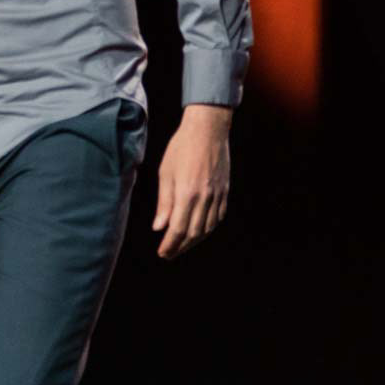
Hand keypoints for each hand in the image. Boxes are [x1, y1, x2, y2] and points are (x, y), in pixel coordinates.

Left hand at [152, 103, 232, 258]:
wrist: (207, 130)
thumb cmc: (181, 148)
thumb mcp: (165, 173)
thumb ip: (164, 203)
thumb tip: (159, 228)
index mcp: (187, 194)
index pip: (178, 229)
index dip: (170, 245)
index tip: (162, 252)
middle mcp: (205, 198)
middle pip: (194, 234)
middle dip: (180, 247)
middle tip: (168, 254)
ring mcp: (217, 195)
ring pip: (208, 229)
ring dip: (194, 241)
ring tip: (182, 246)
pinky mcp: (225, 191)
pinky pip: (218, 218)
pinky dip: (208, 229)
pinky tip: (200, 231)